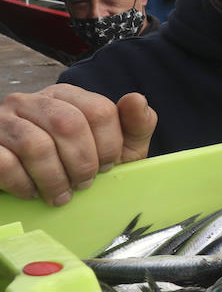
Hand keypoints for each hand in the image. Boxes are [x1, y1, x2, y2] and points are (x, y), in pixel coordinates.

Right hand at [0, 86, 156, 205]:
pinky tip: (32, 192)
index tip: (107, 168)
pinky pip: (5, 164)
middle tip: (84, 185)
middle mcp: (31, 101)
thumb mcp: (116, 147)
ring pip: (36, 145)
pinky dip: (24, 185)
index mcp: (66, 95)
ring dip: (55, 179)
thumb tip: (137, 99)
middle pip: (68, 125)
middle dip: (83, 163)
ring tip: (61, 195)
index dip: (109, 146)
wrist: (27, 184)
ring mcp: (3, 121)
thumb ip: (135, 125)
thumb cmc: (76, 163)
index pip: (99, 110)